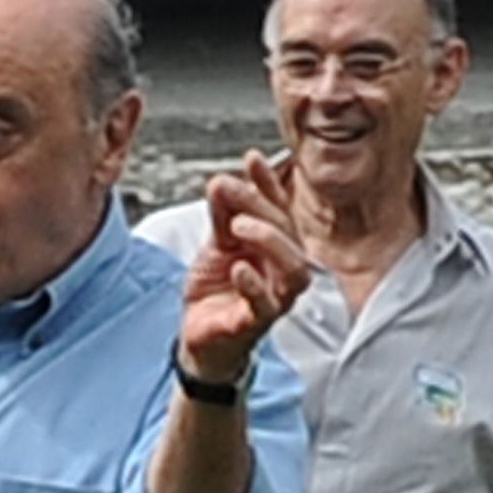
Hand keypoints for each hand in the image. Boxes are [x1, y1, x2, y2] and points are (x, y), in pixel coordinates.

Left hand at [181, 155, 310, 385]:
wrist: (198, 334)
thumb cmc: (216, 288)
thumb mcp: (216, 244)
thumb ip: (222, 215)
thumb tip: (221, 181)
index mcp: (277, 246)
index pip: (279, 209)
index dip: (268, 184)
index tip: (251, 158)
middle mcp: (284, 269)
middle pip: (288, 232)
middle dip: (261, 207)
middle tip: (231, 192)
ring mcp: (275, 296)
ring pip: (294, 269)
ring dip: (269, 241)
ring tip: (238, 227)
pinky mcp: (257, 322)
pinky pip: (266, 304)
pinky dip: (254, 284)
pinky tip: (238, 267)